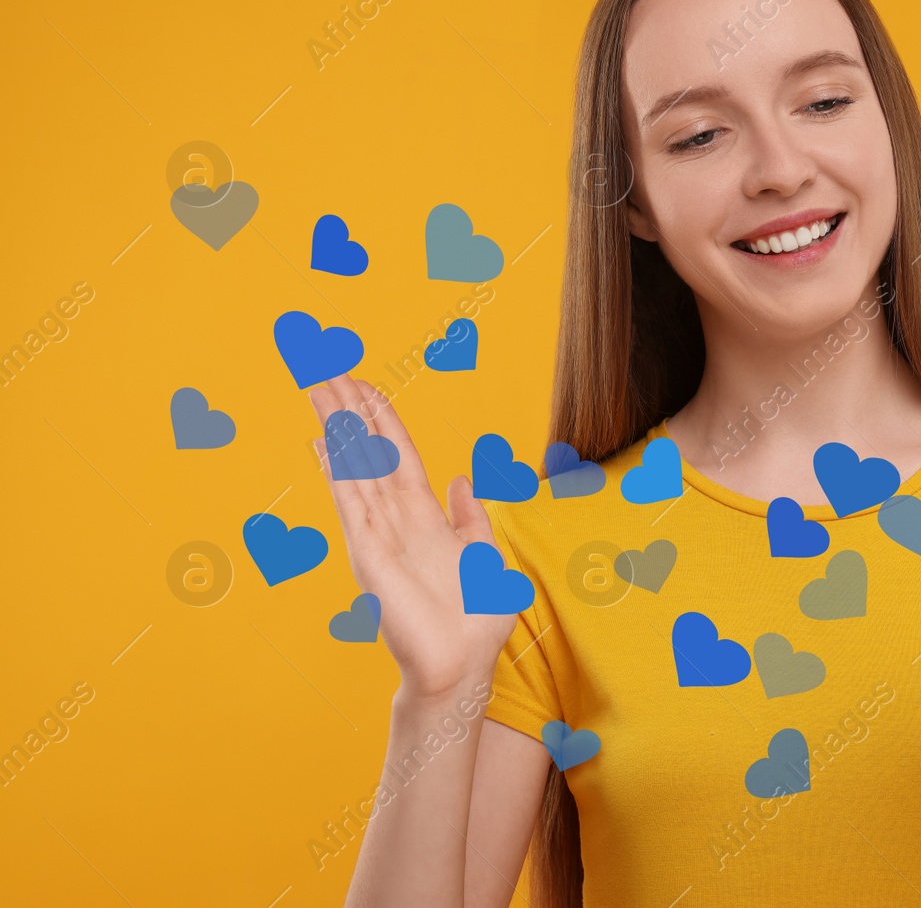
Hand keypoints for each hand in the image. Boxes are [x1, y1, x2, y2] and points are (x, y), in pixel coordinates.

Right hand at [309, 374, 514, 700]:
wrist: (462, 667)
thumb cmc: (474, 620)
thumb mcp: (486, 554)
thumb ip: (471, 517)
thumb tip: (461, 481)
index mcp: (424, 516)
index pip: (398, 453)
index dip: (383, 417)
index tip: (365, 382)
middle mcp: (397, 519)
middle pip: (369, 451)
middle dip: (350, 409)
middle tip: (326, 368)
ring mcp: (379, 535)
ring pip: (356, 468)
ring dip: (339, 427)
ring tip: (319, 389)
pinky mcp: (370, 555)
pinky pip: (351, 503)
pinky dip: (338, 472)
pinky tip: (324, 442)